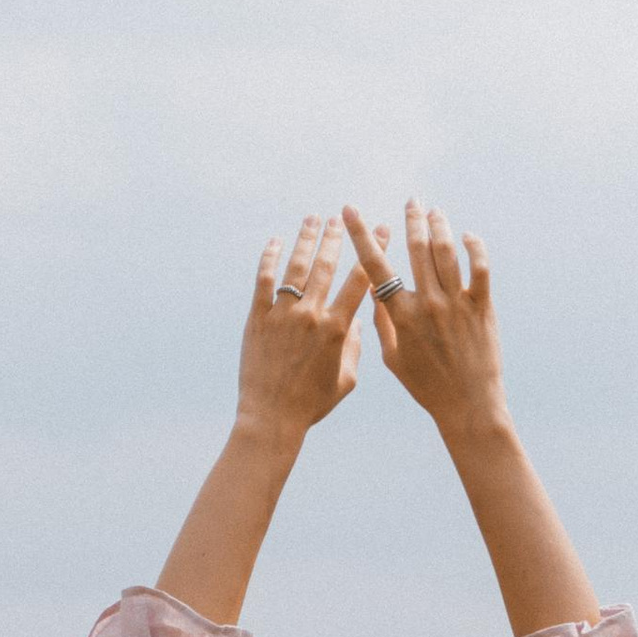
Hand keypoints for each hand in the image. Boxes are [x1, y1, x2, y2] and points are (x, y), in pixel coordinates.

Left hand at [233, 215, 368, 444]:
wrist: (272, 418)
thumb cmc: (312, 405)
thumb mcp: (345, 381)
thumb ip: (355, 348)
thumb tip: (357, 321)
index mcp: (336, 330)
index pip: (359, 282)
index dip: (372, 252)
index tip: (380, 231)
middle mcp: (310, 316)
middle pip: (326, 266)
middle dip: (335, 238)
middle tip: (339, 218)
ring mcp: (282, 315)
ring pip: (296, 267)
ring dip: (305, 239)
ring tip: (311, 219)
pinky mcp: (258, 319)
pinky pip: (264, 280)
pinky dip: (269, 258)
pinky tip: (275, 242)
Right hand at [342, 201, 506, 440]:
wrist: (467, 406)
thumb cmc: (426, 386)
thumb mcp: (393, 359)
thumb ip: (382, 322)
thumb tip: (373, 291)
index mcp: (401, 316)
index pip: (376, 267)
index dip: (361, 235)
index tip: (350, 212)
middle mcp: (428, 305)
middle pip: (416, 248)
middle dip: (411, 219)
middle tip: (411, 202)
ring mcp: (456, 305)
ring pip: (446, 251)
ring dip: (439, 226)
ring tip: (435, 212)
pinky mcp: (481, 308)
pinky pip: (480, 268)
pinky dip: (474, 247)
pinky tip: (467, 237)